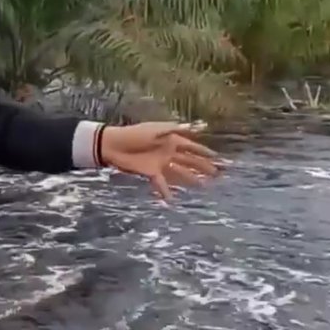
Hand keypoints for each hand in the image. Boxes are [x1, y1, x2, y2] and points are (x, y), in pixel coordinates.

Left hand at [100, 121, 222, 199]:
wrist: (114, 145)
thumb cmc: (134, 134)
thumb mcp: (155, 129)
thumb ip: (173, 129)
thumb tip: (193, 128)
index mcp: (171, 140)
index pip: (191, 147)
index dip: (203, 151)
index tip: (216, 157)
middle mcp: (168, 152)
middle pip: (189, 160)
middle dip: (202, 166)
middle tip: (216, 174)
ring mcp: (160, 163)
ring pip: (179, 172)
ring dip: (191, 179)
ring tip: (203, 186)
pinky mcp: (150, 172)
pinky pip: (161, 184)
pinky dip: (166, 193)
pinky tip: (172, 202)